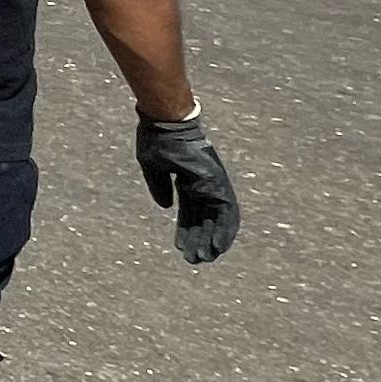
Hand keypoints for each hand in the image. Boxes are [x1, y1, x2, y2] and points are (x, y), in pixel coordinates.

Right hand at [135, 111, 239, 263]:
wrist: (166, 122)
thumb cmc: (157, 138)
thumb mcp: (154, 168)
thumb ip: (160, 187)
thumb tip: (166, 206)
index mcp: (188, 180)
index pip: (190, 211)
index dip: (186, 229)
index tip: (182, 246)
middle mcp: (204, 184)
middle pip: (205, 218)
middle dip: (201, 239)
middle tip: (197, 259)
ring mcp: (212, 183)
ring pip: (218, 218)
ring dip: (213, 239)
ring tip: (206, 258)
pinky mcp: (218, 183)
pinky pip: (226, 212)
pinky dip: (223, 230)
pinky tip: (218, 246)